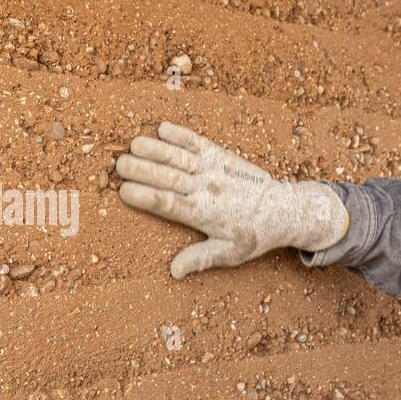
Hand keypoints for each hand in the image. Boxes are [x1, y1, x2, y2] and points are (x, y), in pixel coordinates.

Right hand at [116, 122, 348, 278]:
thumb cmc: (252, 235)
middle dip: (141, 170)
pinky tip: (162, 128)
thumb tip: (174, 271)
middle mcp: (205, 189)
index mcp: (203, 214)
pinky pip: (196, 142)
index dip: (145, 197)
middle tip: (118, 165)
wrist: (282, 209)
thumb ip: (200, 259)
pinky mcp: (220, 155)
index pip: (168, 204)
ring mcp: (213, 169)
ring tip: (132, 144)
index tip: (124, 192)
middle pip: (167, 177)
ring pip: (178, 157)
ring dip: (155, 149)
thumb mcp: (228, 253)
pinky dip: (180, 134)